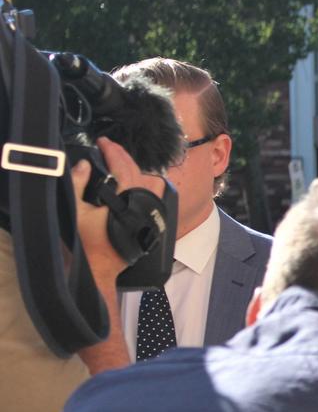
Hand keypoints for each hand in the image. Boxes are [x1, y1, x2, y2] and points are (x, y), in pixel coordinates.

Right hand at [73, 137, 166, 282]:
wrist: (100, 269)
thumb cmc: (87, 243)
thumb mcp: (75, 211)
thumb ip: (77, 184)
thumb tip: (83, 165)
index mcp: (124, 199)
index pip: (123, 168)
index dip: (113, 152)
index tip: (103, 142)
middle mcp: (140, 205)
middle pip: (136, 172)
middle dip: (122, 157)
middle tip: (109, 147)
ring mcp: (146, 214)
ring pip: (146, 184)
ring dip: (132, 169)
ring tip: (118, 161)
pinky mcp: (147, 222)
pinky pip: (148, 196)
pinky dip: (138, 184)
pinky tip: (128, 182)